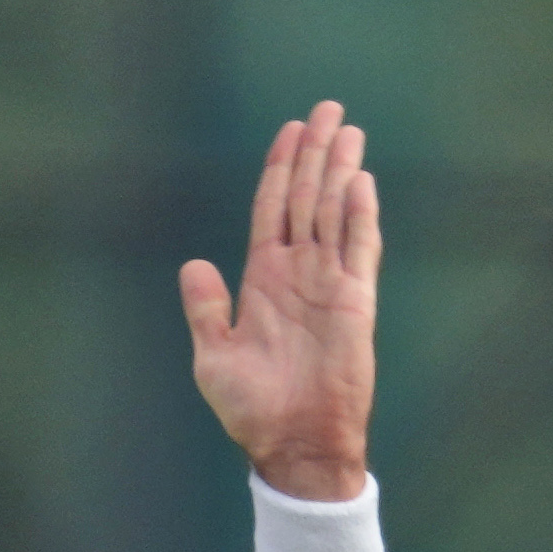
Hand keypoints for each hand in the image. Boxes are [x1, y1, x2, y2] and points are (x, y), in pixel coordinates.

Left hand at [183, 102, 382, 499]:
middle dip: (316, 152)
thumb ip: (206, 308)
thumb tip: (193, 263)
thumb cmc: (252, 408)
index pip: (273, 209)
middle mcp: (299, 273)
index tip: (290, 130)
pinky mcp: (356, 300)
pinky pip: (359, 248)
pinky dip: (359, 214)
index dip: (280, 168)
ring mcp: (329, 282)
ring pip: (335, 211)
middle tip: (327, 109)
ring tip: (347, 130)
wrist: (293, 442)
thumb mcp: (214, 357)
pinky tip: (359, 181)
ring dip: (340, 170)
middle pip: (306, 197)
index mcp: (263, 279)